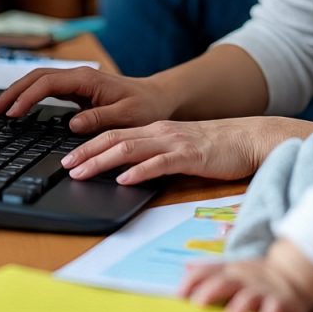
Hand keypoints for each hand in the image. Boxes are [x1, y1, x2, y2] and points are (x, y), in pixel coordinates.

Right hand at [0, 67, 173, 133]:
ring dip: (17, 93)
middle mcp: (78, 76)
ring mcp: (76, 82)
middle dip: (13, 92)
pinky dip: (28, 96)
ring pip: (38, 81)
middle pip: (36, 77)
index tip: (12, 113)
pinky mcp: (76, 90)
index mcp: (87, 79)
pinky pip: (46, 89)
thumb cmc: (144, 106)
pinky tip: (18, 108)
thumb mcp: (126, 116)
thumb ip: (100, 118)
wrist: (157, 98)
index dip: (27, 96)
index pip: (48, 82)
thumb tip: (72, 124)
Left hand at [61, 117, 266, 184]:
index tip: (67, 159)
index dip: (89, 145)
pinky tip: (124, 181)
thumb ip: (156, 156)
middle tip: (64, 167)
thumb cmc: (216, 148)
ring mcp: (174, 142)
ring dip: (102, 161)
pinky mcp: (190, 156)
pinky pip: (159, 163)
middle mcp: (160, 132)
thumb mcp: (180, 148)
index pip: (114, 134)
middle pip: (115, 139)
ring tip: (82, 173)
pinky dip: (139, 171)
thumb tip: (128, 172)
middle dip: (86, 152)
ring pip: (130, 149)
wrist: (249, 138)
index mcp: (156, 130)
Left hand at [181, 247, 312, 311]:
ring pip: (249, 297)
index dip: (191, 281)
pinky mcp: (280, 302)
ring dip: (239, 306)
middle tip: (197, 304)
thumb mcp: (233, 269)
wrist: (292, 274)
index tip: (179, 295)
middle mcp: (244, 278)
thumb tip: (186, 267)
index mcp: (230, 270)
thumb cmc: (255, 278)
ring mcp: (261, 290)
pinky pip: (275, 309)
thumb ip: (212, 271)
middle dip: (210, 291)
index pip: (206, 271)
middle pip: (224, 282)